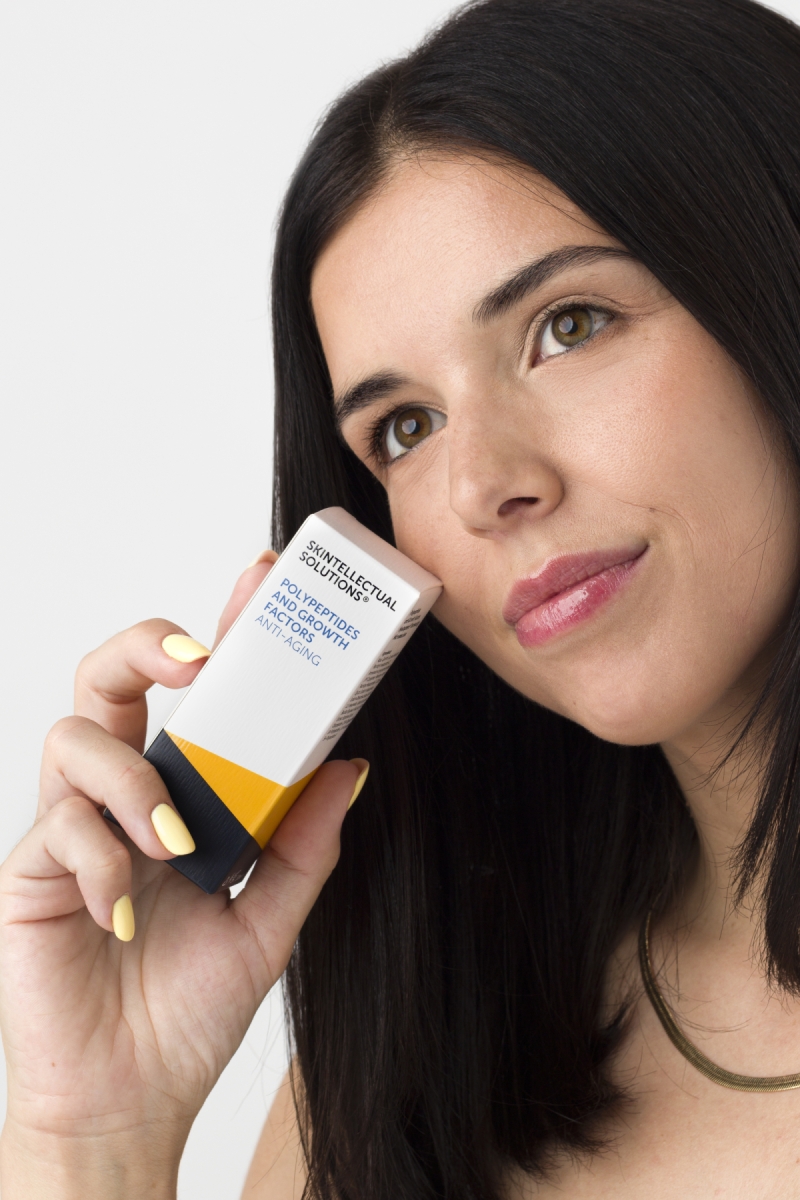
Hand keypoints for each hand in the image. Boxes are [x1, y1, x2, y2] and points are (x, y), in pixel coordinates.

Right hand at [0, 553, 360, 1197]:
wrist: (131, 1099)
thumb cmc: (188, 1008)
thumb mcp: (270, 922)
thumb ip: (303, 845)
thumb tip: (348, 765)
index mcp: (178, 793)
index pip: (193, 695)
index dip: (216, 631)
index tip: (256, 582)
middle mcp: (122, 795)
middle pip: (108, 677)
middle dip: (147, 645)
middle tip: (196, 658)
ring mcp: (71, 828)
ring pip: (75, 736)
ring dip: (134, 780)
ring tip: (177, 844)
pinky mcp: (30, 871)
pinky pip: (55, 829)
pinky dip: (100, 860)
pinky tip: (126, 914)